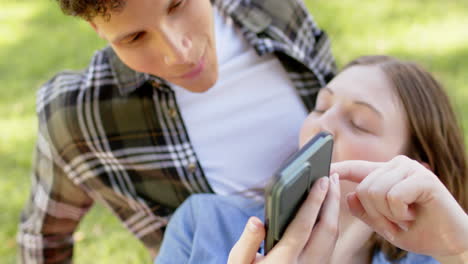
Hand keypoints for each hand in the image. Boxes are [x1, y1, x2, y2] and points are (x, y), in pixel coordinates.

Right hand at [227, 174, 340, 263]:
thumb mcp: (239, 263)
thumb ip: (247, 243)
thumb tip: (256, 221)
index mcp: (283, 262)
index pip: (303, 226)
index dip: (314, 201)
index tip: (322, 180)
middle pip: (327, 230)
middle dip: (332, 201)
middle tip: (332, 176)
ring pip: (333, 237)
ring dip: (334, 210)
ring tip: (332, 187)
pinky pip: (331, 243)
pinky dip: (331, 222)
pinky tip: (327, 208)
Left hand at [331, 155, 467, 258]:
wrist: (450, 241)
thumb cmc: (416, 231)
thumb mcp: (383, 223)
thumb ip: (364, 210)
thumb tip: (347, 196)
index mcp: (384, 173)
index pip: (355, 168)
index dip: (338, 169)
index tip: (322, 169)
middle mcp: (396, 165)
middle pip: (362, 188)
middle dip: (375, 215)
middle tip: (394, 224)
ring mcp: (410, 169)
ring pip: (375, 192)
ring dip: (388, 216)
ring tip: (405, 218)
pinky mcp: (423, 178)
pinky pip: (392, 196)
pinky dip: (399, 214)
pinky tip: (413, 214)